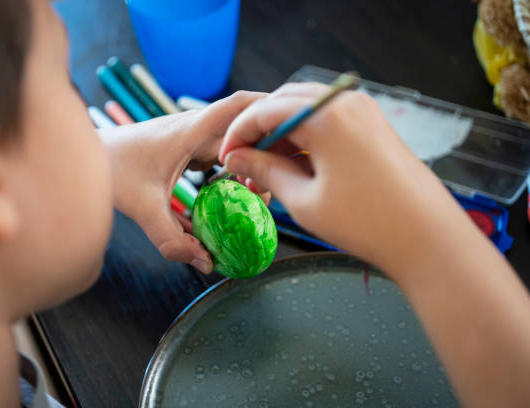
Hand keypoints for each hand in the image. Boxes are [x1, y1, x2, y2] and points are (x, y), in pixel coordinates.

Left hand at [101, 91, 265, 273]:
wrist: (91, 153)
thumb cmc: (112, 169)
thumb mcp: (143, 207)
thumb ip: (171, 239)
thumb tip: (205, 263)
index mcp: (188, 132)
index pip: (236, 107)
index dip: (268, 111)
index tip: (294, 126)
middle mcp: (195, 128)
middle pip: (243, 131)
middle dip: (265, 152)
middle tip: (275, 187)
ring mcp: (192, 136)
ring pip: (234, 142)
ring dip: (250, 161)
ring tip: (259, 193)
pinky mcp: (187, 146)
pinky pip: (220, 153)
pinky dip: (233, 168)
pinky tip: (235, 191)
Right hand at [219, 83, 529, 407]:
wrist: (428, 238)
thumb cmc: (366, 223)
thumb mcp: (304, 200)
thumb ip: (265, 171)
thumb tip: (236, 157)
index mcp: (326, 115)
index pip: (266, 111)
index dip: (239, 133)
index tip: (226, 156)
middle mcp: (346, 102)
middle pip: (286, 102)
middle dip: (259, 130)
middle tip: (244, 161)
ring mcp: (364, 111)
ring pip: (307, 110)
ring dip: (283, 134)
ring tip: (268, 167)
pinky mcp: (374, 125)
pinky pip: (329, 120)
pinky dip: (307, 137)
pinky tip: (297, 164)